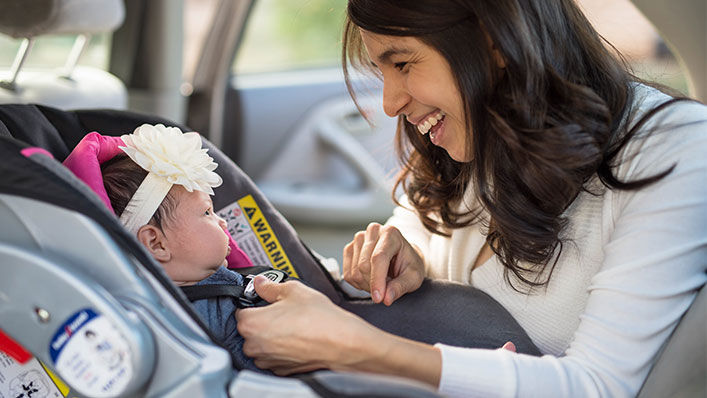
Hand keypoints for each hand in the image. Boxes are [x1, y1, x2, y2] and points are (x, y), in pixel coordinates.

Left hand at [236, 276, 382, 374]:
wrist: (340, 342)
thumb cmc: (318, 318)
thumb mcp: (293, 290)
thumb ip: (270, 286)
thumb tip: (260, 283)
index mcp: (251, 324)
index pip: (240, 310)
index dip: (253, 302)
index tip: (264, 300)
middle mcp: (254, 346)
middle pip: (248, 328)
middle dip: (262, 319)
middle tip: (282, 311)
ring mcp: (266, 360)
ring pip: (260, 344)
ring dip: (270, 335)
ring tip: (292, 324)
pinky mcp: (280, 369)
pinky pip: (272, 355)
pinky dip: (280, 347)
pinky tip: (296, 337)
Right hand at [343, 223, 424, 304]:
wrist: (402, 257)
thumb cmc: (409, 265)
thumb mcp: (414, 278)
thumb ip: (401, 287)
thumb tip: (386, 299)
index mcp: (391, 233)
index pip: (378, 258)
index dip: (377, 280)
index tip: (379, 299)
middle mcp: (373, 231)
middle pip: (363, 266)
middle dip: (374, 284)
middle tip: (387, 288)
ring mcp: (359, 238)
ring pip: (354, 271)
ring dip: (366, 285)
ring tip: (381, 282)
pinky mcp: (350, 248)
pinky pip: (347, 274)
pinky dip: (358, 283)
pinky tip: (370, 280)